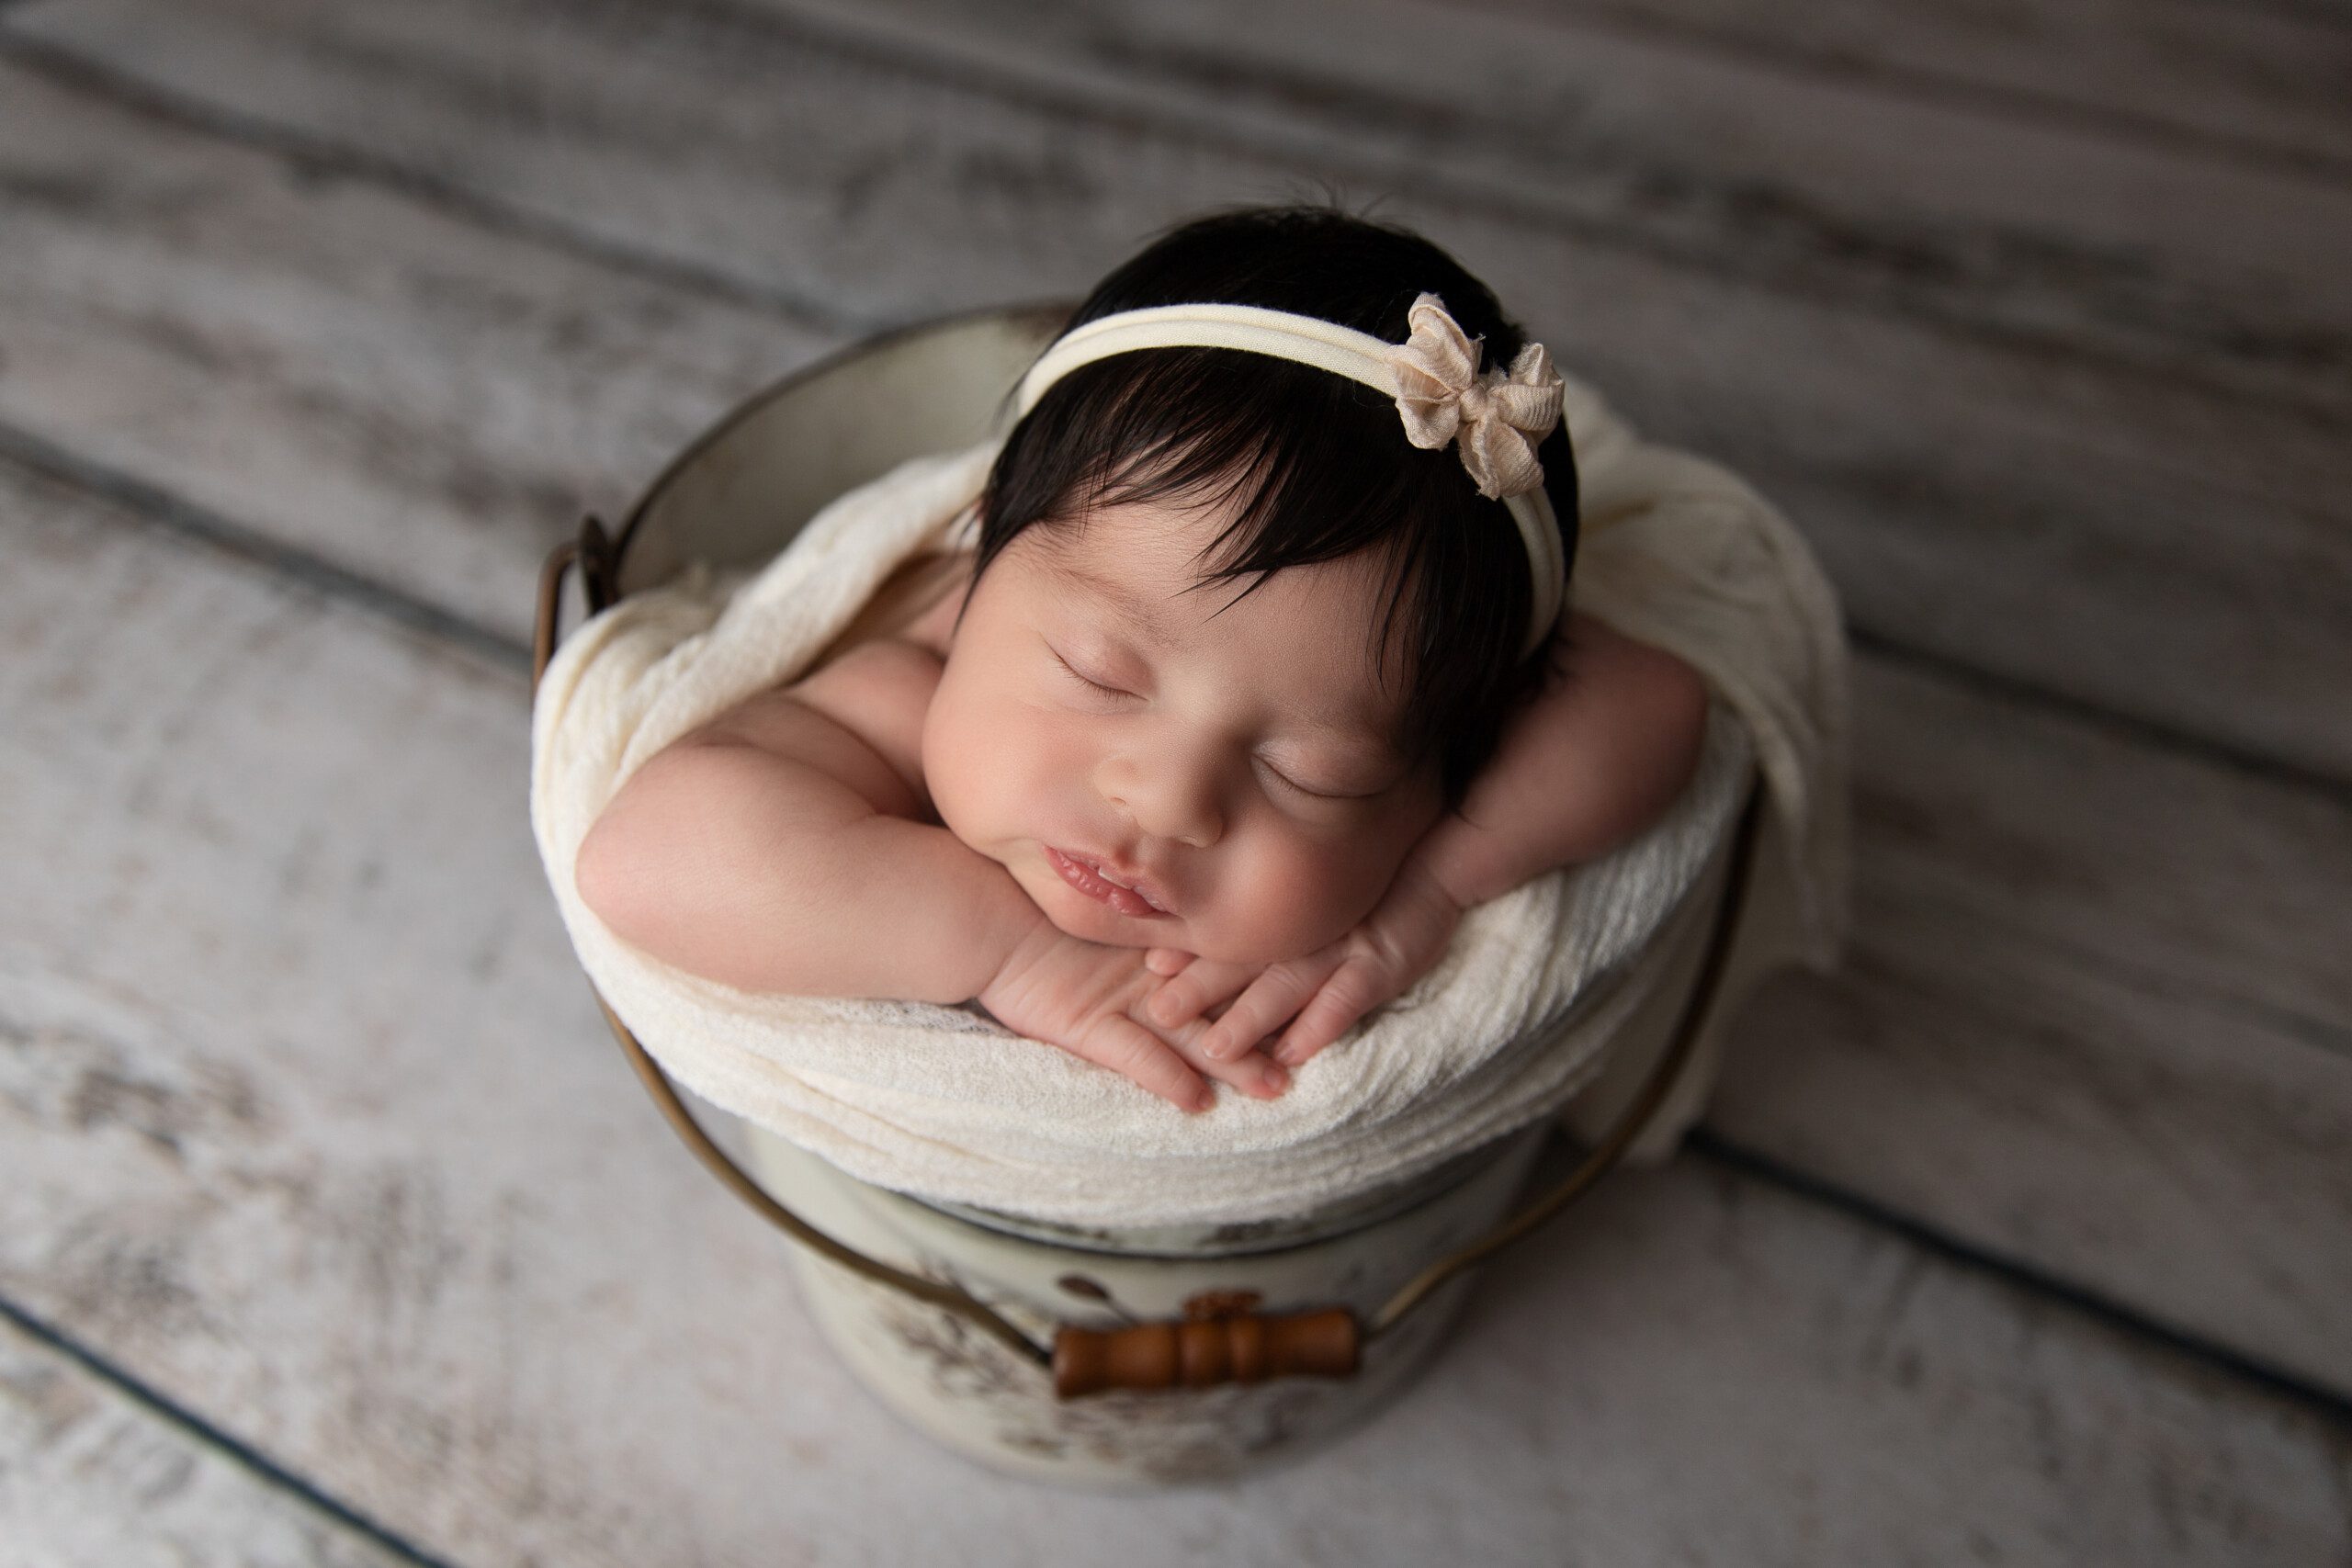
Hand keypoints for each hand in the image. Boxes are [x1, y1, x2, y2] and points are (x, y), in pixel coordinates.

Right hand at [978, 918, 1290, 1111]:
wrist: (981, 919)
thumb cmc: (1031, 916)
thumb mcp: (1097, 921)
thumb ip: (1141, 924)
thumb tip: (1181, 927)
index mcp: (1156, 950)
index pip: (1222, 968)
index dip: (1265, 982)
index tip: (1311, 995)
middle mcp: (1149, 975)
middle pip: (1221, 1003)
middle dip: (1266, 1029)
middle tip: (1311, 1051)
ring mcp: (1121, 1001)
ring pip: (1191, 1034)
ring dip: (1233, 1061)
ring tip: (1274, 1087)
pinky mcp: (1086, 1026)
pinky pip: (1136, 1057)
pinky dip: (1167, 1078)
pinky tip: (1196, 1100)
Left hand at [1144, 859, 1462, 1068]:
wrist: (1443, 856)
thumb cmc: (1381, 876)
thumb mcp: (1327, 886)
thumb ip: (1282, 907)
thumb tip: (1219, 915)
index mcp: (1293, 914)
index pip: (1234, 933)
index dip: (1193, 950)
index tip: (1151, 966)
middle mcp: (1311, 930)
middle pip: (1248, 961)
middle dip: (1202, 989)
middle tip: (1160, 1012)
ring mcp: (1346, 947)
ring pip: (1289, 984)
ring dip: (1251, 1018)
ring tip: (1216, 1048)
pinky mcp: (1384, 964)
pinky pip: (1348, 998)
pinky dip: (1321, 1025)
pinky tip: (1293, 1052)